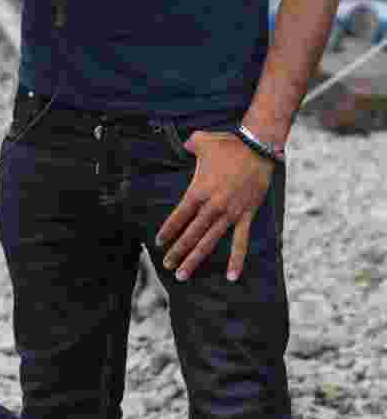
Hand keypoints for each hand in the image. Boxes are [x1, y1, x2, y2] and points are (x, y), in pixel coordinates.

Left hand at [155, 131, 274, 282]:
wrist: (258, 147)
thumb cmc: (228, 144)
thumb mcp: (202, 142)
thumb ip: (189, 145)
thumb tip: (185, 144)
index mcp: (198, 191)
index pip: (178, 217)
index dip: (168, 231)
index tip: (159, 243)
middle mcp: (212, 206)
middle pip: (190, 234)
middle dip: (177, 252)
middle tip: (166, 266)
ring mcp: (230, 213)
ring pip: (209, 242)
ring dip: (195, 259)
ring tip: (183, 275)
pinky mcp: (246, 215)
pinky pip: (240, 242)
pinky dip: (236, 260)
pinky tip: (231, 277)